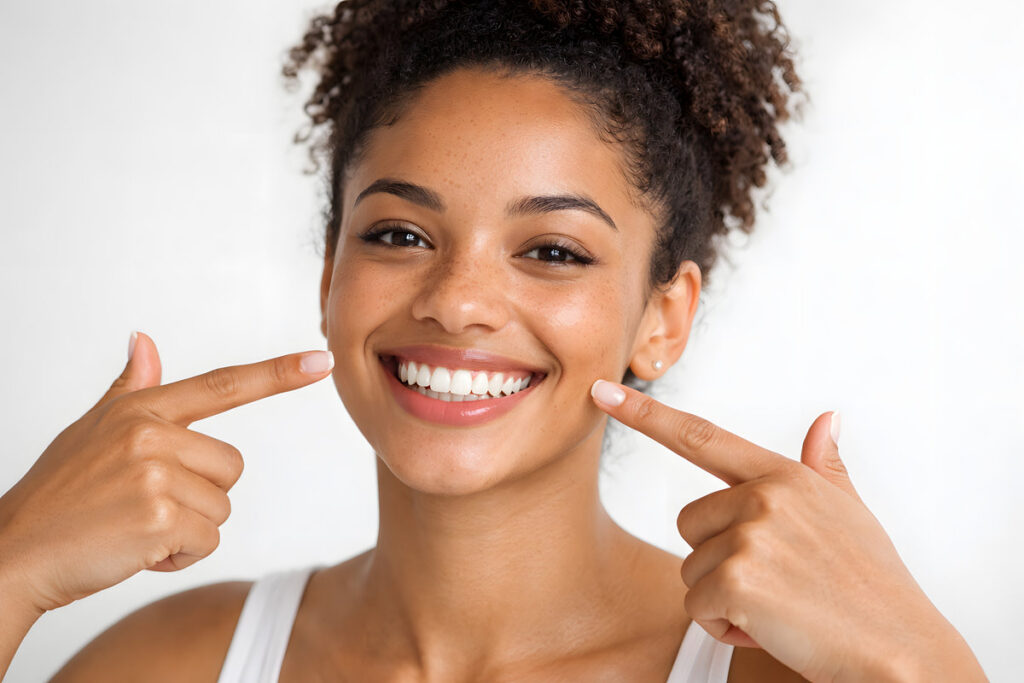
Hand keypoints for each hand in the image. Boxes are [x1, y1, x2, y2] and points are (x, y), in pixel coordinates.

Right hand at [0, 332, 333, 614]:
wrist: (14, 552)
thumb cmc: (59, 494)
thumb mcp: (91, 430)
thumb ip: (132, 388)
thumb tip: (146, 339)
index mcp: (142, 409)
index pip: (224, 385)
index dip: (278, 373)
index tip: (322, 360)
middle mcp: (151, 433)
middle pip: (232, 468)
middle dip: (200, 496)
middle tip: (144, 506)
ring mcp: (156, 474)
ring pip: (222, 508)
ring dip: (188, 530)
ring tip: (135, 527)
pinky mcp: (160, 516)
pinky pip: (208, 541)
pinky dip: (179, 556)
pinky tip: (136, 550)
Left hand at [590, 379, 981, 681]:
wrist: (900, 650)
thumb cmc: (873, 585)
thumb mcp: (852, 514)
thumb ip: (826, 467)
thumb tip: (826, 419)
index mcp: (784, 476)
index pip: (701, 437)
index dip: (645, 414)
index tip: (603, 392)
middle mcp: (763, 497)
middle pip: (689, 524)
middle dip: (717, 558)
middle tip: (775, 581)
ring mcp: (750, 535)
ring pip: (690, 570)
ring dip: (723, 598)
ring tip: (781, 606)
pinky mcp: (738, 579)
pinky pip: (697, 607)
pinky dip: (725, 627)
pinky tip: (772, 628)